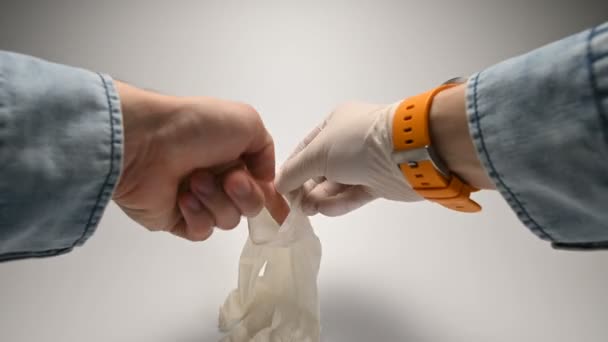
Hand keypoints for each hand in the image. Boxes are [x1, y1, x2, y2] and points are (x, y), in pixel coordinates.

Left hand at [112, 81, 275, 240]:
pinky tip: (183, 198)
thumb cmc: (196, 126)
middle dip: (244, 195)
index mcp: (235, 156)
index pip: (262, 185)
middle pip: (250, 207)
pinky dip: (197, 216)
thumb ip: (266, 150)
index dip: (272, 198)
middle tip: (228, 179)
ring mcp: (198, 201)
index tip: (279, 208)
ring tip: (193, 181)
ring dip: (216, 200)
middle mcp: (219, 179)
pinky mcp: (176, 220)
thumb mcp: (247, 121)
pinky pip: (201, 232)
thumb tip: (264, 179)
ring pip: (228, 220)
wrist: (146, 141)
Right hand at [276, 84, 493, 216]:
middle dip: (306, 187)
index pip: (305, 148)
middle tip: (296, 206)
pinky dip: (339, 203)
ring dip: (320, 197)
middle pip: (320, 168)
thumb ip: (295, 171)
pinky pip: (353, 194)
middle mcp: (349, 141)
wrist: (406, 152)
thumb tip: (279, 185)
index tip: (281, 190)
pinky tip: (325, 211)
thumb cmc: (356, 143)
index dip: (292, 169)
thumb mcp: (317, 153)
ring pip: (336, 183)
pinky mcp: (379, 182)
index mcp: (334, 124)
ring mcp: (365, 162)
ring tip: (309, 211)